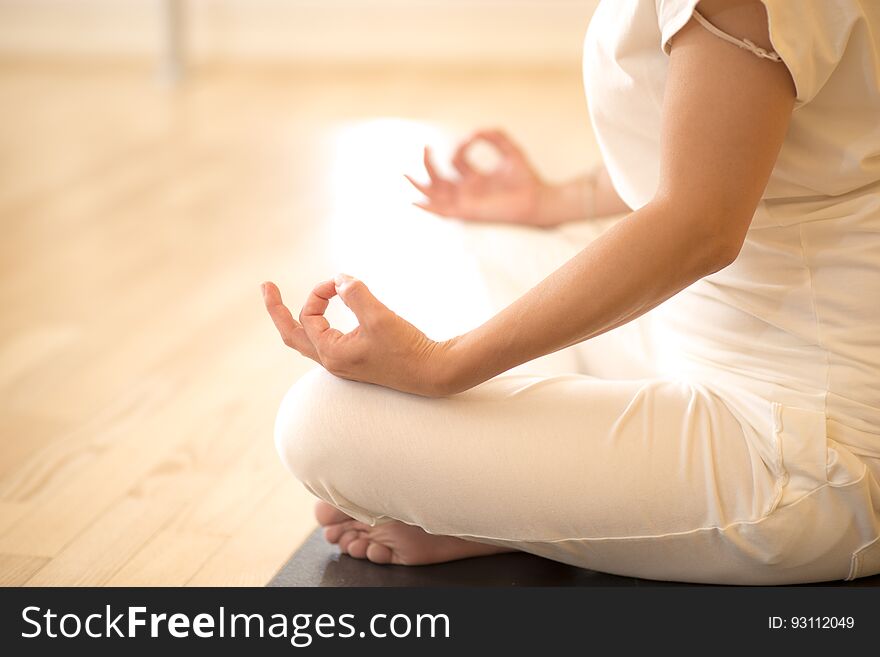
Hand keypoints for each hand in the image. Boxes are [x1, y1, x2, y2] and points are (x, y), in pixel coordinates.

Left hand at [262, 275, 453, 396]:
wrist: (432, 372)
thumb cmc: (406, 348)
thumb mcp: (378, 316)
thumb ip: (355, 294)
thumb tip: (339, 279)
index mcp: (331, 353)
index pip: (309, 315)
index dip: (321, 292)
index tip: (343, 282)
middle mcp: (332, 361)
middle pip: (292, 335)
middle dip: (277, 310)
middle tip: (266, 287)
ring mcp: (343, 364)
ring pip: (307, 341)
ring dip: (297, 320)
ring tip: (281, 304)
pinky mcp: (357, 362)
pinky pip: (325, 343)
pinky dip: (318, 326)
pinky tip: (322, 319)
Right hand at [405, 129, 552, 225]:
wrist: (538, 198)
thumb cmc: (527, 178)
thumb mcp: (510, 150)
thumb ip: (494, 135)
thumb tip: (473, 131)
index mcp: (476, 178)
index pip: (457, 161)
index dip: (461, 146)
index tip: (472, 138)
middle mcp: (468, 190)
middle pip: (439, 178)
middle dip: (429, 163)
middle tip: (425, 147)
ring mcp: (466, 202)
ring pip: (436, 195)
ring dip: (420, 184)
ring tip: (405, 174)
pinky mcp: (468, 212)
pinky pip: (443, 212)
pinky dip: (428, 207)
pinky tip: (415, 201)